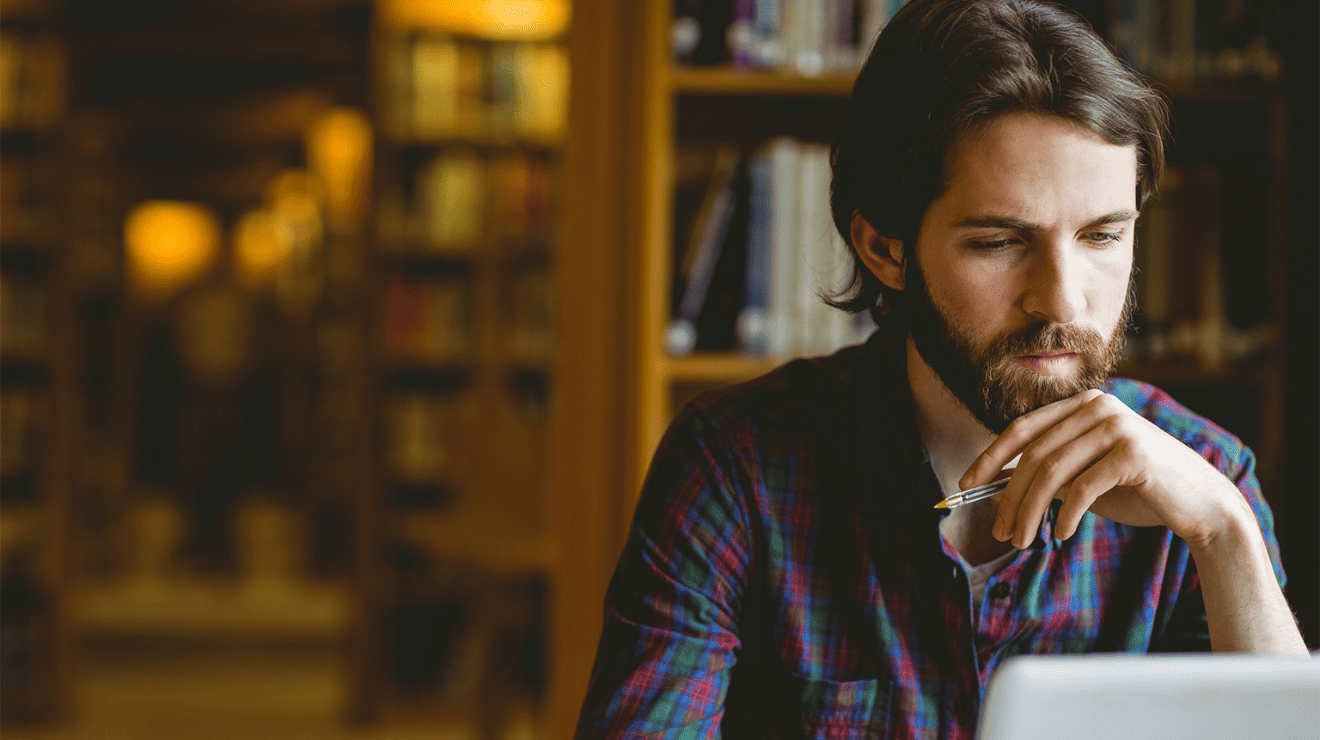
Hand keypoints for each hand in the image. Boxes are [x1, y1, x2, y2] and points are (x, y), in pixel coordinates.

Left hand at [960, 389, 1251, 549]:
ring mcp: (1117, 426)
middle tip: (998, 531)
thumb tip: (997, 487)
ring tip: (1020, 540)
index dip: (989, 457)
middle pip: (1033, 454)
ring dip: (1029, 511)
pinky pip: (1082, 488)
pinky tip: (1061, 535)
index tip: (966, 485)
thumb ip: (1049, 473)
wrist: (1200, 505)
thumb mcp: (1084, 477)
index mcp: (1083, 404)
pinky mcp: (1133, 453)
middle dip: (1008, 496)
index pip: (1022, 428)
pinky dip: (1065, 516)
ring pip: (1051, 472)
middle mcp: (1098, 407)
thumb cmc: (1138, 491)